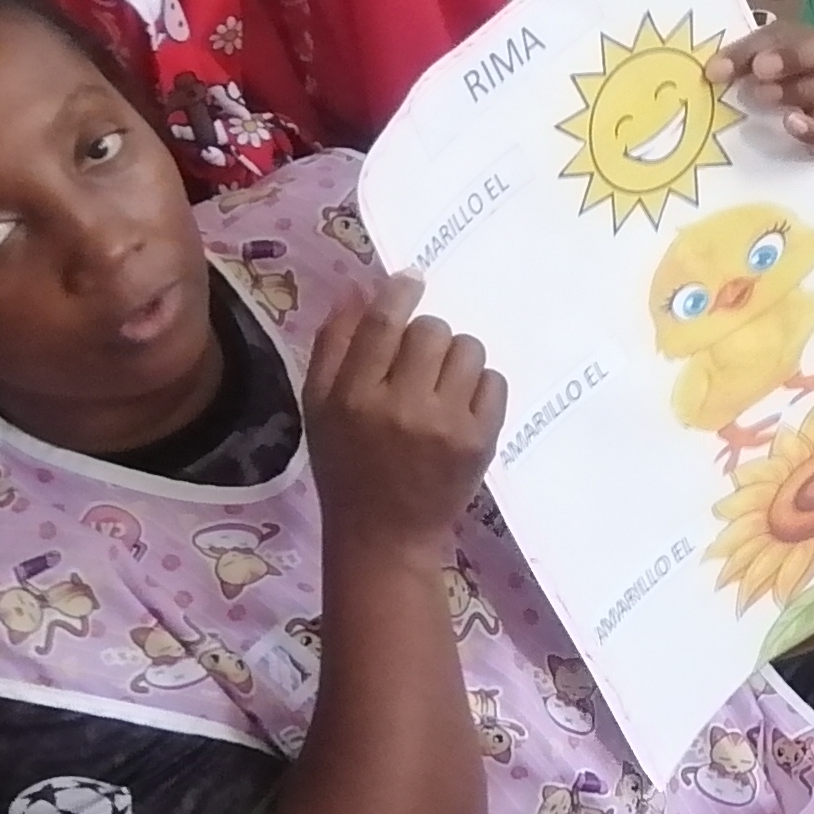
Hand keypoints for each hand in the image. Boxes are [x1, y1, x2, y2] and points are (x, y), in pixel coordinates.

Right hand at [306, 279, 506, 562]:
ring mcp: (445, 425)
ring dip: (456, 359)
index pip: (383, 324)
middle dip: (427, 337)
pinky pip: (494, 382)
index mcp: (353, 396)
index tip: (412, 280)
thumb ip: (335, 344)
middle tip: (417, 363)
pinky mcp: (480, 441)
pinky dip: (480, 388)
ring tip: (439, 387)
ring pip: (469, 351)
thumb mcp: (319, 405)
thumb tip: (362, 287)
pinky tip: (459, 409)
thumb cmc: (346, 464)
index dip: (400, 292)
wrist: (385, 532)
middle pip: (432, 331)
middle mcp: (401, 407)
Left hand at [709, 22, 813, 157]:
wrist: (771, 130)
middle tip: (759, 73)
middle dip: (797, 58)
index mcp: (811, 38)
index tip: (753, 64)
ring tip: (766, 98)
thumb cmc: (763, 85)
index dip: (778, 44)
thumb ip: (737, 61)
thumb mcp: (751, 64)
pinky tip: (791, 124)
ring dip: (804, 90)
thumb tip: (714, 71)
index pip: (801, 32)